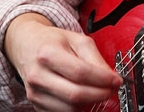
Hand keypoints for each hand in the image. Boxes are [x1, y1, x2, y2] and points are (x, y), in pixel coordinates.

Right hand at [4, 13, 122, 111]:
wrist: (26, 45)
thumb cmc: (52, 41)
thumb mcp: (76, 38)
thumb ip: (94, 57)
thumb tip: (110, 76)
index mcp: (49, 53)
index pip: (80, 72)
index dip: (102, 79)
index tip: (116, 80)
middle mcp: (39, 75)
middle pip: (74, 94)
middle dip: (99, 94)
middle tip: (112, 90)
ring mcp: (35, 92)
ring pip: (69, 107)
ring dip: (89, 102)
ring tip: (98, 91)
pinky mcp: (35, 103)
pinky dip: (76, 107)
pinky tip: (84, 95)